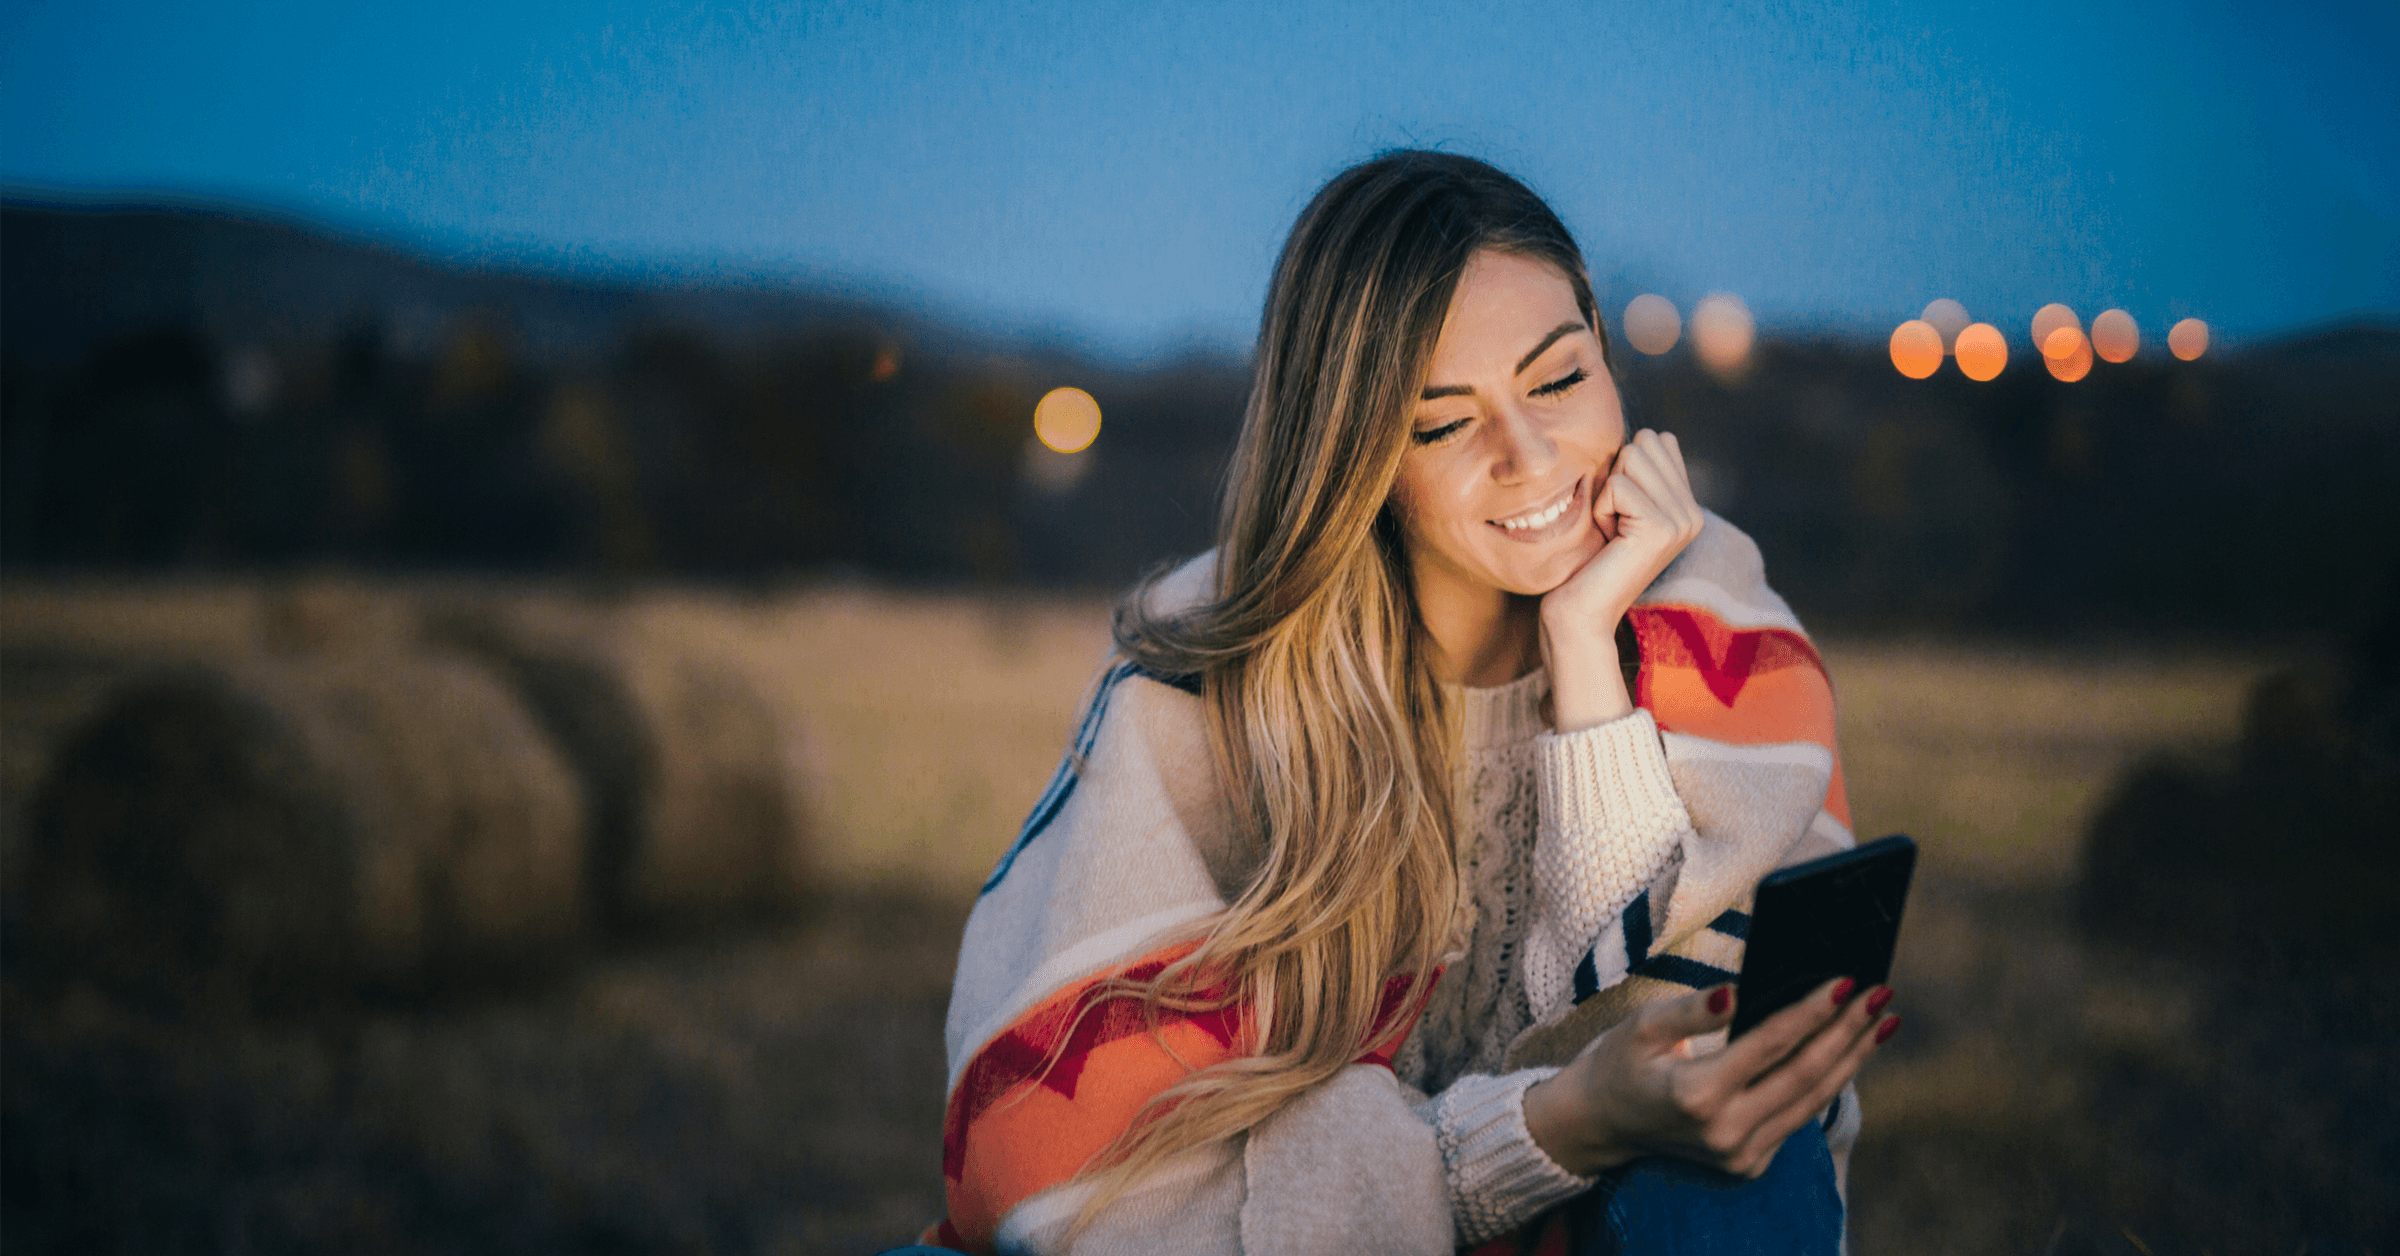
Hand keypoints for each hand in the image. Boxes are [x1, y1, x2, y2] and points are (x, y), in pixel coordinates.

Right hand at [1521, 977, 1897, 1178]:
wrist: (1601, 1123)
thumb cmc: (1621, 1061)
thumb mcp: (1642, 1025)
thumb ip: (1692, 1010)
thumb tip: (1736, 991)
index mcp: (1694, 1095)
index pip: (1770, 1045)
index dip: (1811, 1011)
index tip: (1847, 980)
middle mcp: (1724, 1133)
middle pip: (1805, 1075)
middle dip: (1848, 1031)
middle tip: (1882, 994)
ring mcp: (1740, 1155)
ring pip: (1813, 1100)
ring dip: (1852, 1058)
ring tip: (1882, 1020)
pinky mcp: (1750, 1163)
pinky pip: (1799, 1116)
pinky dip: (1828, 1080)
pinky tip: (1849, 1050)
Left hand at [1539, 429, 1704, 730]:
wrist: (1579, 615)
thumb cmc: (1586, 560)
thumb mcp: (1617, 507)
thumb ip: (1638, 472)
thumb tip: (1651, 434)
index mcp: (1687, 505)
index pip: (1657, 440)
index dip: (1622, 470)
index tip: (1617, 515)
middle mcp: (1693, 512)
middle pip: (1645, 442)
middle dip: (1615, 477)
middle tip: (1612, 524)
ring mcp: (1684, 520)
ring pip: (1633, 456)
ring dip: (1607, 492)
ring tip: (1610, 532)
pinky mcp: (1664, 527)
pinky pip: (1619, 484)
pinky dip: (1601, 508)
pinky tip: (1607, 541)